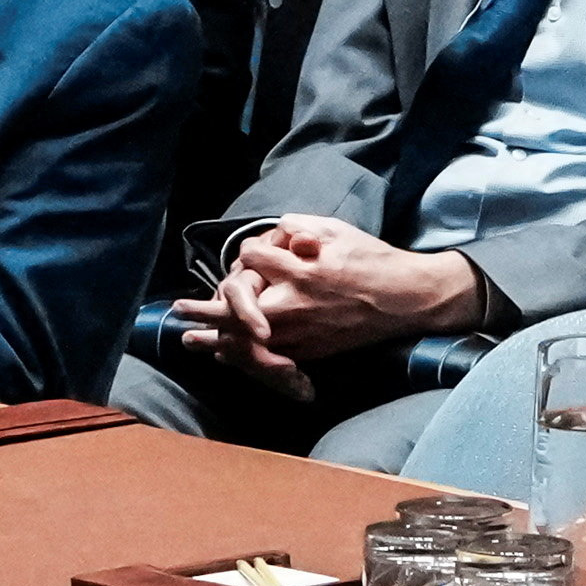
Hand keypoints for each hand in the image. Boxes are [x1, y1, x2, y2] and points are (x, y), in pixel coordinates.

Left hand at [212, 213, 474, 366]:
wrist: (407, 300)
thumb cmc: (374, 261)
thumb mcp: (339, 232)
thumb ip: (303, 227)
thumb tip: (278, 228)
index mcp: (302, 271)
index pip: (253, 260)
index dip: (247, 254)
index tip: (248, 254)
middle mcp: (296, 305)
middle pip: (238, 309)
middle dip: (206, 310)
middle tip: (178, 310)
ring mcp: (302, 333)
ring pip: (248, 340)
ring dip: (216, 339)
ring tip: (190, 340)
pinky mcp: (311, 351)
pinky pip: (269, 358)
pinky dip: (244, 357)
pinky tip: (227, 355)